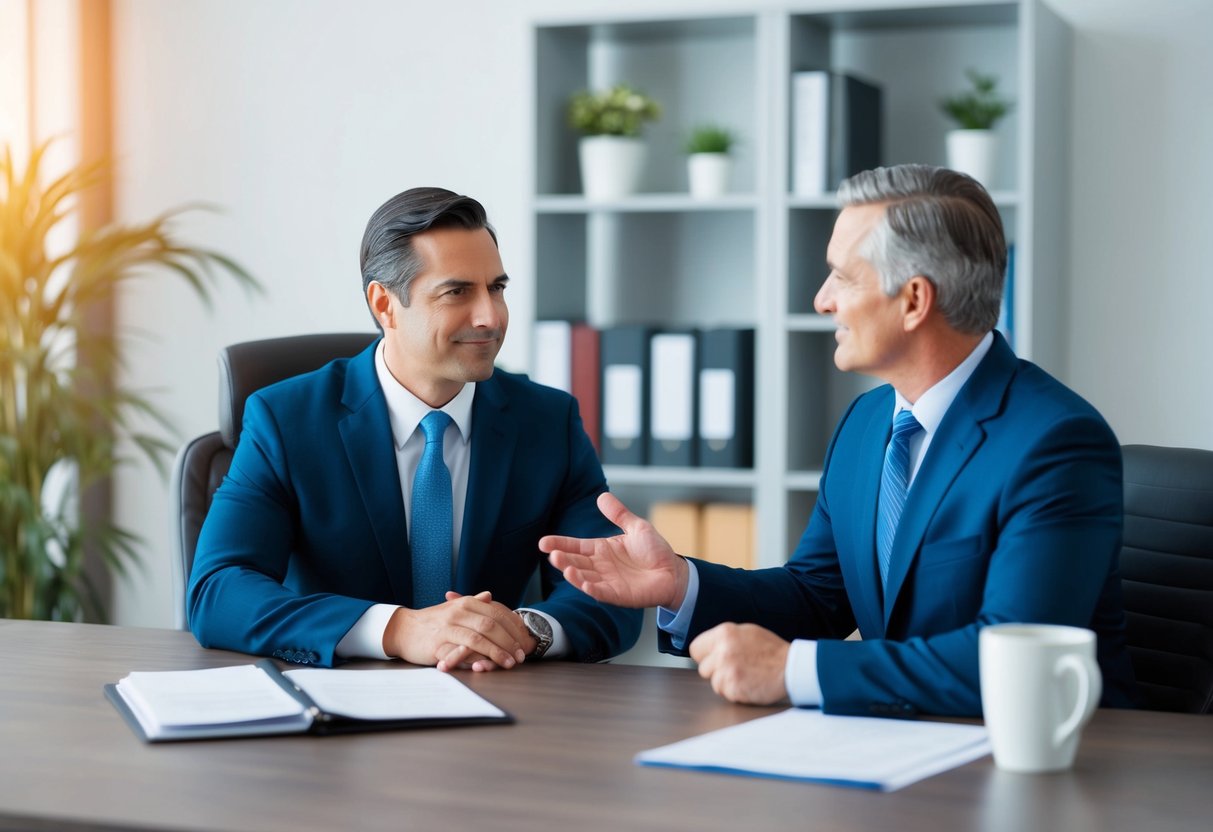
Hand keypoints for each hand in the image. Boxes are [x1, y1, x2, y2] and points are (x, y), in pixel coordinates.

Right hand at [383, 590, 530, 669]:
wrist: (403, 629)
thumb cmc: (432, 620)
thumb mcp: (453, 607)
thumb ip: (473, 603)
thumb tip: (489, 596)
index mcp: (465, 603)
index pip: (497, 613)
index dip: (513, 628)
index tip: (524, 641)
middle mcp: (458, 612)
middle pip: (491, 626)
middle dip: (509, 642)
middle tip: (520, 656)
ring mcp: (447, 628)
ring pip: (478, 639)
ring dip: (497, 652)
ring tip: (509, 663)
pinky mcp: (438, 644)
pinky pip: (460, 652)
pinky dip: (474, 658)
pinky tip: (486, 665)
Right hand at [539, 492, 689, 609]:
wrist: (673, 571)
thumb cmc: (655, 550)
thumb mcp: (637, 527)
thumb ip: (619, 514)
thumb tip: (602, 496)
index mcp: (602, 549)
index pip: (576, 546)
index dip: (560, 543)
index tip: (543, 542)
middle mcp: (600, 566)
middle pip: (576, 562)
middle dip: (562, 559)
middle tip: (551, 554)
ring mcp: (608, 581)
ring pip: (584, 578)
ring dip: (573, 574)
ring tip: (563, 566)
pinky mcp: (618, 595)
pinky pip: (601, 592)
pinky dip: (591, 588)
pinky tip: (582, 583)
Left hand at [689, 623, 790, 705]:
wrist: (791, 668)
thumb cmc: (772, 651)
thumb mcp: (747, 632)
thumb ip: (726, 638)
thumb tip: (709, 645)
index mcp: (725, 633)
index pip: (695, 648)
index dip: (704, 656)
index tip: (711, 660)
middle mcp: (723, 650)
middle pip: (703, 668)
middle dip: (716, 671)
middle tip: (735, 669)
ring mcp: (727, 670)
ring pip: (713, 683)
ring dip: (726, 683)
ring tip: (745, 676)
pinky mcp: (733, 688)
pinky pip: (725, 693)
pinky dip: (735, 692)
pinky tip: (749, 684)